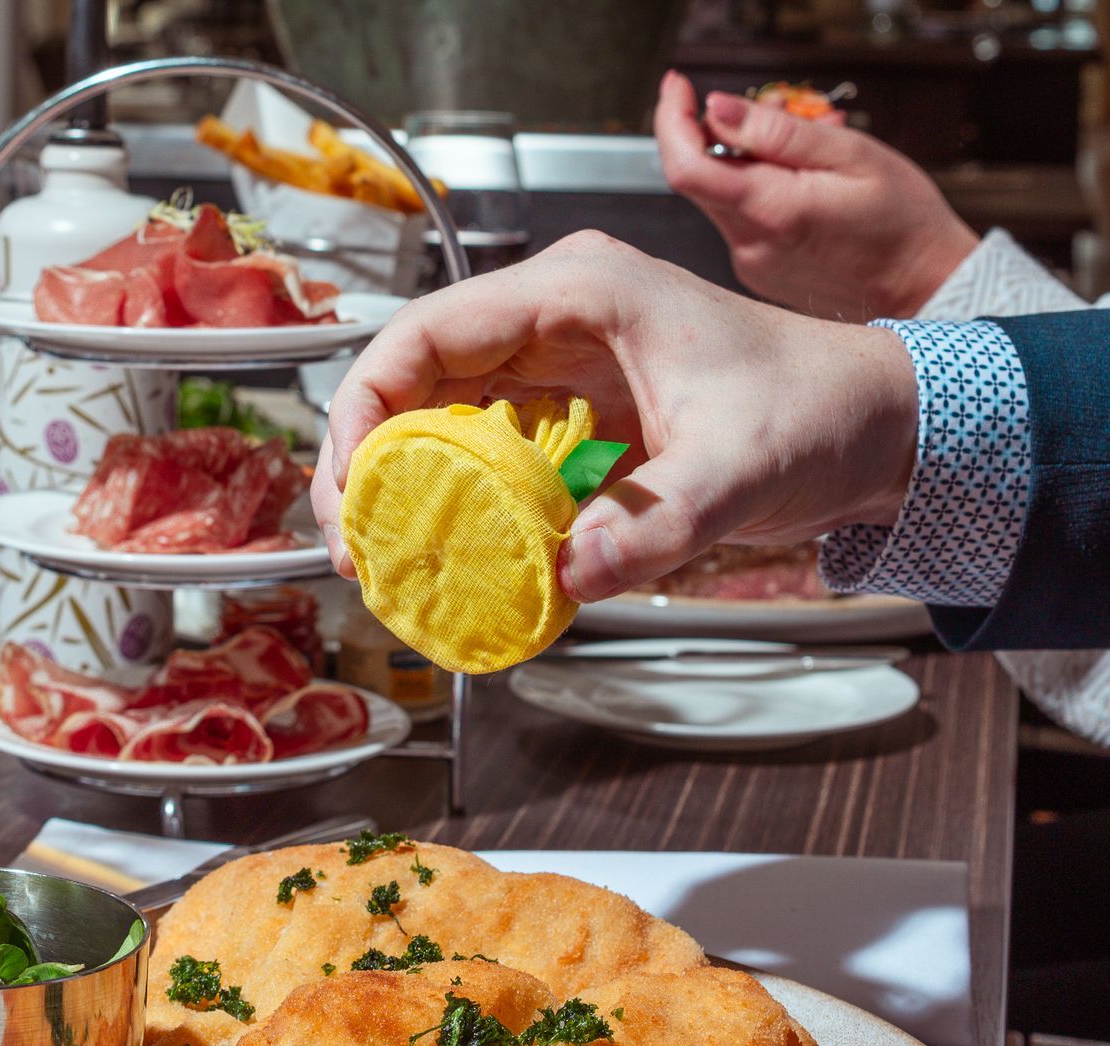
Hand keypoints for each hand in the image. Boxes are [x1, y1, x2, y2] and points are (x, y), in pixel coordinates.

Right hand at [308, 231, 918, 600]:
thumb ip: (656, 524)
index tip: (352, 494)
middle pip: (412, 375)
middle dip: (367, 459)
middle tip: (355, 543)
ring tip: (384, 554)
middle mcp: (553, 318)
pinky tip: (445, 551)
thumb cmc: (815, 412)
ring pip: (436, 414)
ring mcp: (555, 364)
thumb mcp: (740, 469)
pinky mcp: (566, 412)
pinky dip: (453, 501)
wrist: (870, 425)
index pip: (427, 333)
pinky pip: (480, 451)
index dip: (367, 411)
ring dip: (401, 483)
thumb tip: (569, 574)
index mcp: (579, 293)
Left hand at [655, 70, 977, 321]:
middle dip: (720, 130)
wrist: (920, 287)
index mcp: (770, 210)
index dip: (672, 121)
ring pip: (721, 194)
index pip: (686, 166)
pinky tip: (803, 179)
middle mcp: (749, 244)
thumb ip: (778, 132)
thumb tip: (718, 110)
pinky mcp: (756, 271)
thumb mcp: (849, 154)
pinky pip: (740, 217)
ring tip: (807, 142)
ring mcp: (749, 262)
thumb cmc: (899, 221)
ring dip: (747, 157)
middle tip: (774, 108)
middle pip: (698, 177)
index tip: (678, 87)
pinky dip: (760, 187)